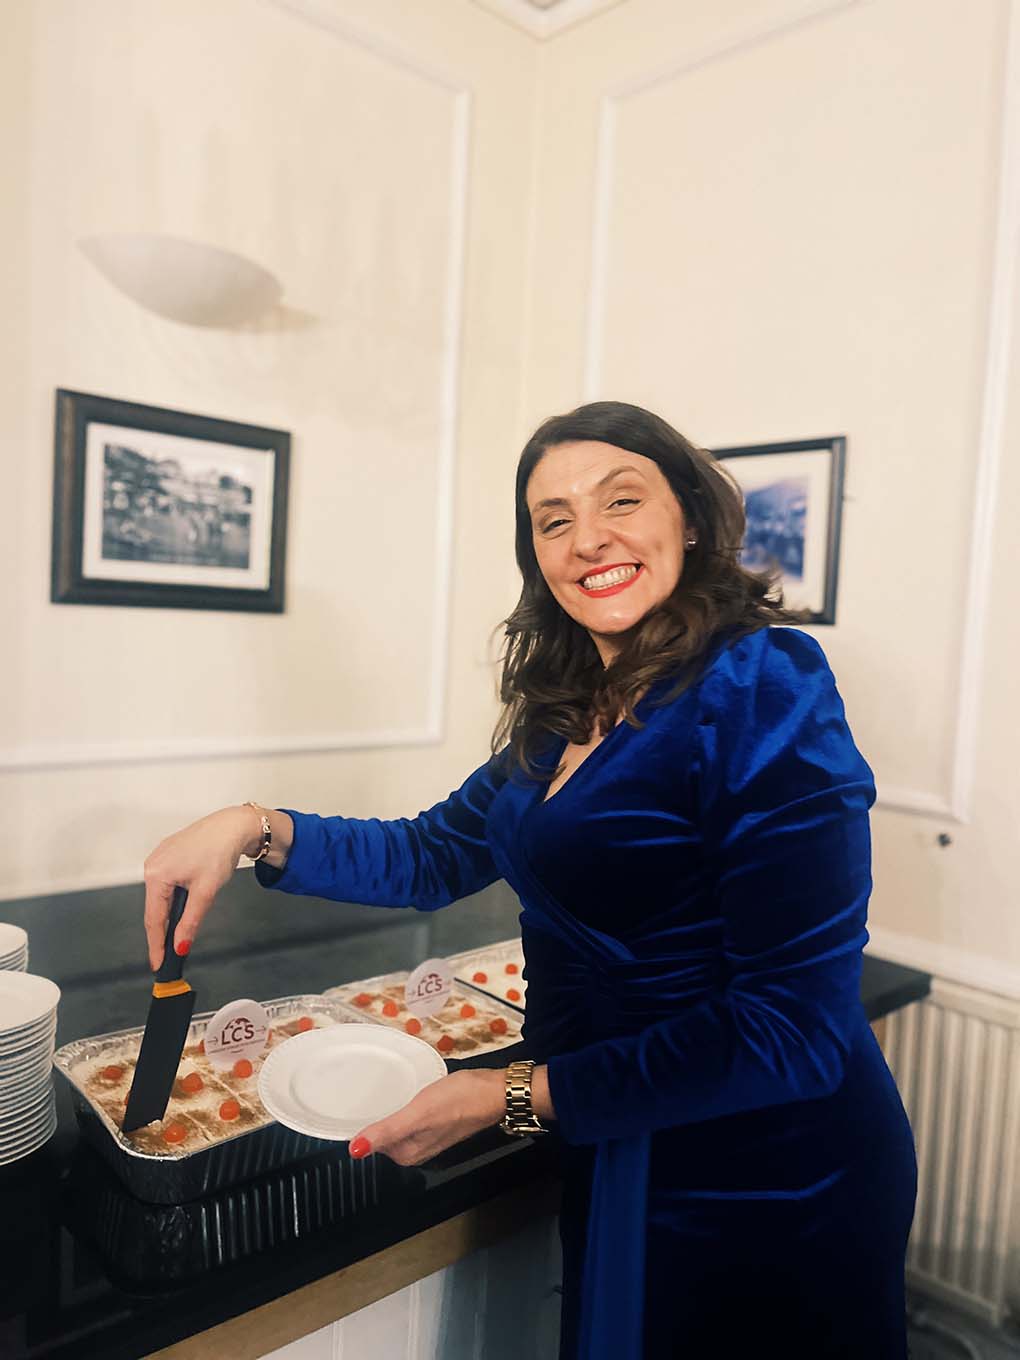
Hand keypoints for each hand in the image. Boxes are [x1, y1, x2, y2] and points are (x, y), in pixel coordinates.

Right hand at [142, 806, 254, 969]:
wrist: (232, 825)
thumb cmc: (219, 852)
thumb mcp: (206, 891)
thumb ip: (190, 921)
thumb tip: (180, 946)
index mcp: (157, 875)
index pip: (153, 919)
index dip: (156, 945)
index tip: (158, 965)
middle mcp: (152, 866)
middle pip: (154, 908)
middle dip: (161, 933)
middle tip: (167, 956)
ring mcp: (159, 859)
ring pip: (160, 897)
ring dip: (168, 916)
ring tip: (174, 937)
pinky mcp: (168, 855)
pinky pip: (165, 885)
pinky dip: (172, 900)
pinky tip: (181, 910)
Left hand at [348, 1069, 504, 1165]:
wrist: (494, 1091)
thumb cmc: (460, 1100)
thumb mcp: (419, 1113)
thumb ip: (387, 1132)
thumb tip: (355, 1151)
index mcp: (407, 1154)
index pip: (370, 1140)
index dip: (362, 1122)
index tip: (355, 1103)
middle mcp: (414, 1150)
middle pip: (381, 1132)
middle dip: (374, 1114)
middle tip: (367, 1090)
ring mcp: (426, 1136)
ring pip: (395, 1123)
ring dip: (388, 1107)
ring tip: (384, 1088)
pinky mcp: (435, 1121)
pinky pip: (408, 1116)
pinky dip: (403, 1104)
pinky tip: (405, 1091)